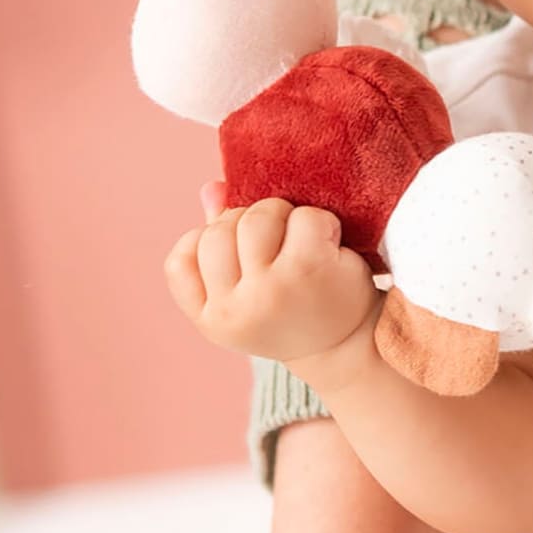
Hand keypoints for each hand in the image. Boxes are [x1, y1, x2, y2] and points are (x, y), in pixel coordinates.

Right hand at [163, 194, 380, 364]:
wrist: (352, 344)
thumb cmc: (297, 308)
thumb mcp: (250, 289)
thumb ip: (224, 241)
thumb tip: (212, 189)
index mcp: (210, 320)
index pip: (180, 259)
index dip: (208, 240)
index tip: (242, 251)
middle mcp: (233, 310)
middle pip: (218, 230)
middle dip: (250, 221)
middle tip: (280, 240)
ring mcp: (268, 290)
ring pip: (256, 218)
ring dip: (283, 215)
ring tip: (302, 237)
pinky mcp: (307, 270)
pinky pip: (303, 217)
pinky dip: (319, 220)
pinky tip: (329, 242)